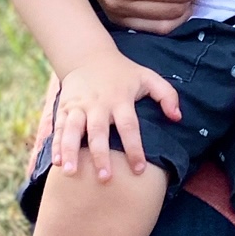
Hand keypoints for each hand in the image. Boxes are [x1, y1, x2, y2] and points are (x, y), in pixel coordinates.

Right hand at [50, 51, 179, 179]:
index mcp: (120, 99)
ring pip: (72, 130)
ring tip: (69, 172)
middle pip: (98, 131)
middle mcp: (98, 104)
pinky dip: (56, 145)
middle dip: (100, 155)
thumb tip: (178, 117)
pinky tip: (57, 162)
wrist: (88, 56)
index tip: (139, 170)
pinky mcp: (64, 107)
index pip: (129, 126)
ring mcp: (79, 106)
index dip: (134, 148)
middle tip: (104, 178)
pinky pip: (59, 127)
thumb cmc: (123, 73)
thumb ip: (167, 95)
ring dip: (71, 151)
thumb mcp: (148, 77)